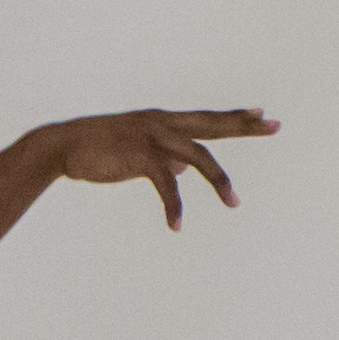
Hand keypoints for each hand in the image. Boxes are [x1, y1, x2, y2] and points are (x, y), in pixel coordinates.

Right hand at [42, 109, 277, 226]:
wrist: (62, 145)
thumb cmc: (98, 149)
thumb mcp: (136, 151)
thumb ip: (162, 158)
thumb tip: (182, 170)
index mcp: (163, 121)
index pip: (207, 118)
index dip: (235, 116)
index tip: (262, 113)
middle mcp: (163, 123)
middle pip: (213, 124)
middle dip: (245, 126)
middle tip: (275, 125)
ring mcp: (153, 137)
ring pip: (199, 156)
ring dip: (219, 181)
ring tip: (235, 204)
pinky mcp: (140, 156)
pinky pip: (166, 185)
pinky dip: (173, 206)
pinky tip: (177, 226)